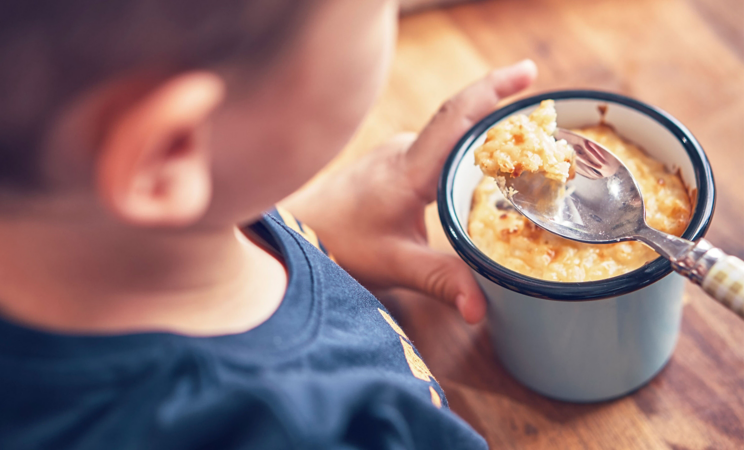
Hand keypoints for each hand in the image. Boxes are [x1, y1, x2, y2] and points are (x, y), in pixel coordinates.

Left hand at [281, 60, 536, 322]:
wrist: (296, 234)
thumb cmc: (338, 244)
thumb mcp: (395, 265)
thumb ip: (441, 282)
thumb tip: (480, 309)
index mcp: (409, 169)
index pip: (456, 118)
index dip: (493, 90)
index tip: (528, 72)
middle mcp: (405, 151)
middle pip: (461, 121)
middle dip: (504, 111)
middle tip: (547, 118)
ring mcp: (398, 154)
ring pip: (451, 136)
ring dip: (486, 134)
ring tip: (530, 141)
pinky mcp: (394, 164)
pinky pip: (440, 149)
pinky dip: (468, 151)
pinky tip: (486, 166)